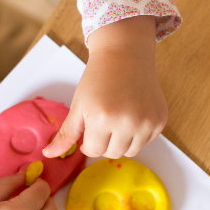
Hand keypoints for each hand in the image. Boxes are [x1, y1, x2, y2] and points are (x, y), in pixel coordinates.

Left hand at [42, 15, 166, 159]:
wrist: (125, 55)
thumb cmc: (98, 78)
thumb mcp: (78, 105)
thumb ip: (66, 134)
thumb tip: (49, 154)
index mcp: (103, 118)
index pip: (94, 151)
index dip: (89, 141)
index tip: (90, 126)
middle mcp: (128, 123)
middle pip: (113, 153)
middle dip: (105, 142)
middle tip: (104, 120)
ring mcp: (147, 123)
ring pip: (131, 151)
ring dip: (122, 141)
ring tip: (118, 118)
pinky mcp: (160, 120)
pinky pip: (146, 140)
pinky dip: (138, 133)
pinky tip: (133, 112)